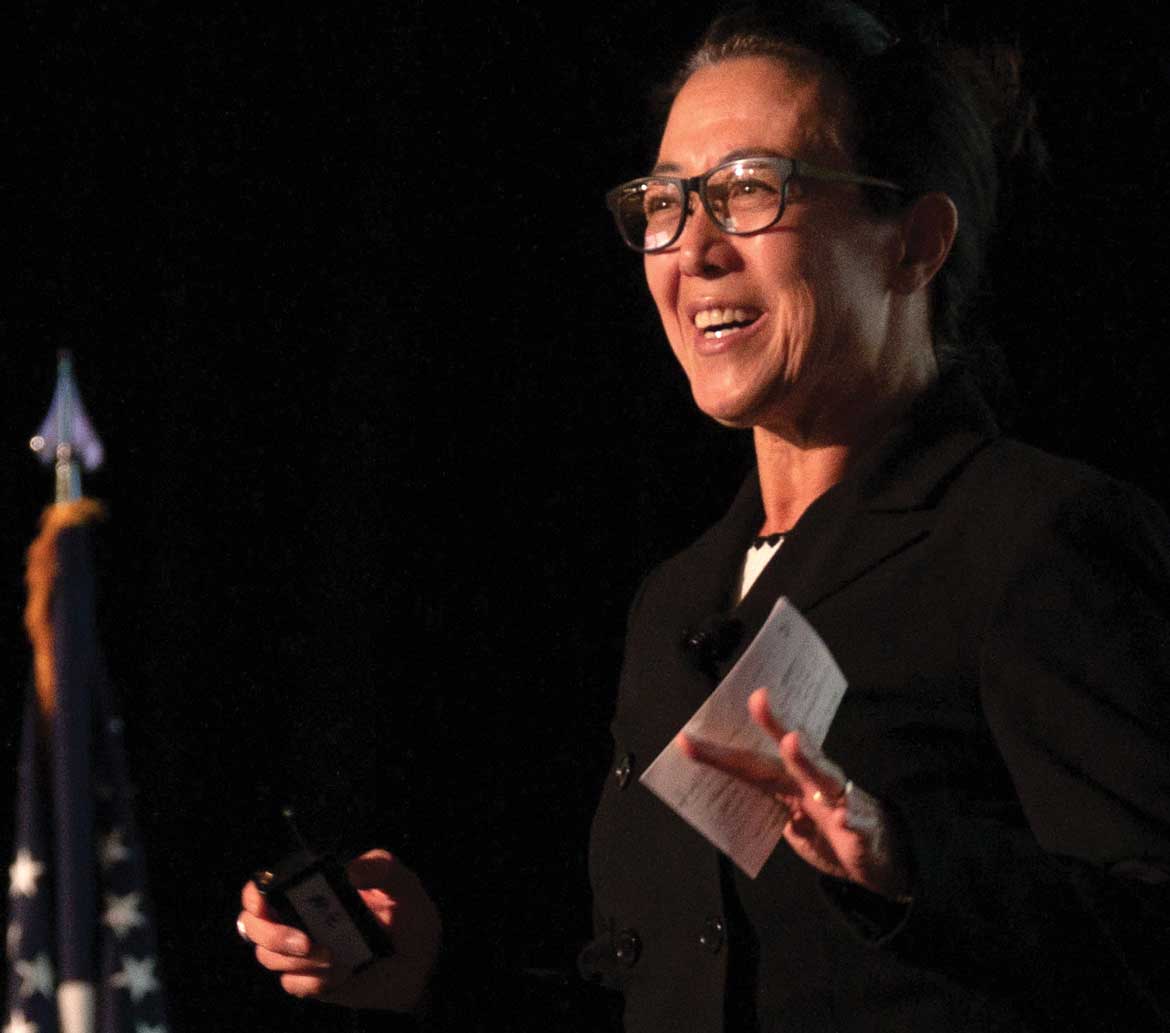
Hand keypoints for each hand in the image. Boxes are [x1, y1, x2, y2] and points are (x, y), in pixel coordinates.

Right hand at [237, 849, 440, 1010]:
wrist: (425, 962)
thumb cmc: (409, 915)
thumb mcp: (402, 884)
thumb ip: (380, 867)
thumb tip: (349, 871)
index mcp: (313, 891)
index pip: (264, 889)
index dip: (255, 896)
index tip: (265, 903)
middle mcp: (300, 919)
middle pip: (252, 926)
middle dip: (271, 934)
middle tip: (307, 941)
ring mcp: (304, 952)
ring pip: (267, 957)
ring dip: (297, 959)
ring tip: (335, 956)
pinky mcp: (313, 981)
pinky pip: (293, 984)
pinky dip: (314, 980)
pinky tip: (343, 972)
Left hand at [678, 688, 910, 899]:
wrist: (883, 861)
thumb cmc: (831, 834)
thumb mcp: (792, 825)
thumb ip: (768, 807)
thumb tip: (731, 797)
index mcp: (790, 784)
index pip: (750, 766)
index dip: (719, 755)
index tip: (685, 740)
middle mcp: (814, 784)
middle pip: (789, 753)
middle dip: (773, 725)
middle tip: (757, 699)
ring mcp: (841, 803)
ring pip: (825, 776)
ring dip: (808, 758)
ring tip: (791, 741)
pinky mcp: (865, 829)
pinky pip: (859, 823)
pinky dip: (854, 821)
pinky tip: (847, 819)